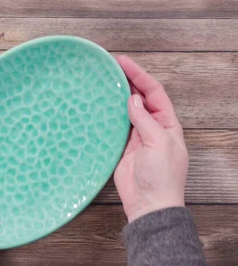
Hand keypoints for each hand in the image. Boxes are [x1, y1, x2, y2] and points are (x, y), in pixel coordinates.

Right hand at [114, 55, 188, 222]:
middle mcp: (152, 126)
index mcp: (167, 123)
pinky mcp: (122, 146)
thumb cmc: (161, 176)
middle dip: (127, 80)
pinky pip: (114, 125)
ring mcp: (136, 136)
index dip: (139, 75)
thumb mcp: (158, 142)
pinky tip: (98, 105)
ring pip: (126, 109)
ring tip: (102, 80)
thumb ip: (144, 119)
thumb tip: (133, 98)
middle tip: (109, 66)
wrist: (148, 204)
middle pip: (140, 97)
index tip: (122, 62)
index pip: (154, 92)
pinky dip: (107, 114)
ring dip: (116, 95)